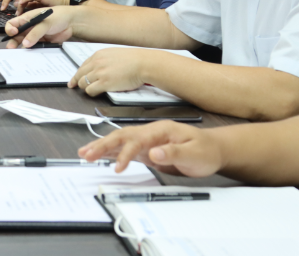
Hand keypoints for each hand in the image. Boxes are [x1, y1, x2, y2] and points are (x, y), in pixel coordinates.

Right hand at [3, 6, 73, 47]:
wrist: (72, 22)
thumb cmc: (58, 16)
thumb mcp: (45, 23)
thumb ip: (35, 33)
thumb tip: (25, 44)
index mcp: (27, 19)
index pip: (12, 24)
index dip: (10, 29)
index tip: (14, 33)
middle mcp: (29, 28)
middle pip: (16, 36)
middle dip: (12, 42)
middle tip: (11, 48)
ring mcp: (34, 36)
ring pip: (24, 43)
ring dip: (21, 48)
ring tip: (20, 54)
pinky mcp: (41, 42)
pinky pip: (33, 48)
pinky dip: (31, 52)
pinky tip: (30, 56)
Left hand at [69, 47, 153, 94]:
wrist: (143, 63)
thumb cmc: (134, 60)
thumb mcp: (114, 54)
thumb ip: (104, 59)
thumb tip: (99, 67)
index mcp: (98, 55)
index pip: (82, 66)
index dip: (77, 74)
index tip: (74, 80)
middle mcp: (96, 63)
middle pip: (80, 75)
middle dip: (77, 82)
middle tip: (75, 87)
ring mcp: (99, 73)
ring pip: (83, 83)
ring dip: (86, 88)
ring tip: (92, 90)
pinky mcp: (104, 83)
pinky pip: (90, 90)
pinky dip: (91, 93)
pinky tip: (97, 93)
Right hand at [78, 121, 221, 175]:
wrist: (214, 150)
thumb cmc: (206, 150)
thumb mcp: (194, 153)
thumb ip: (173, 153)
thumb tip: (154, 153)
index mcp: (160, 130)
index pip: (137, 141)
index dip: (126, 153)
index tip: (118, 167)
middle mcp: (150, 133)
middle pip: (122, 136)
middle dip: (103, 145)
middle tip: (87, 154)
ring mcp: (147, 141)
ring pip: (120, 141)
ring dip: (102, 147)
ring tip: (85, 153)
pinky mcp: (147, 151)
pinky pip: (125, 149)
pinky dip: (111, 152)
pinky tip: (99, 155)